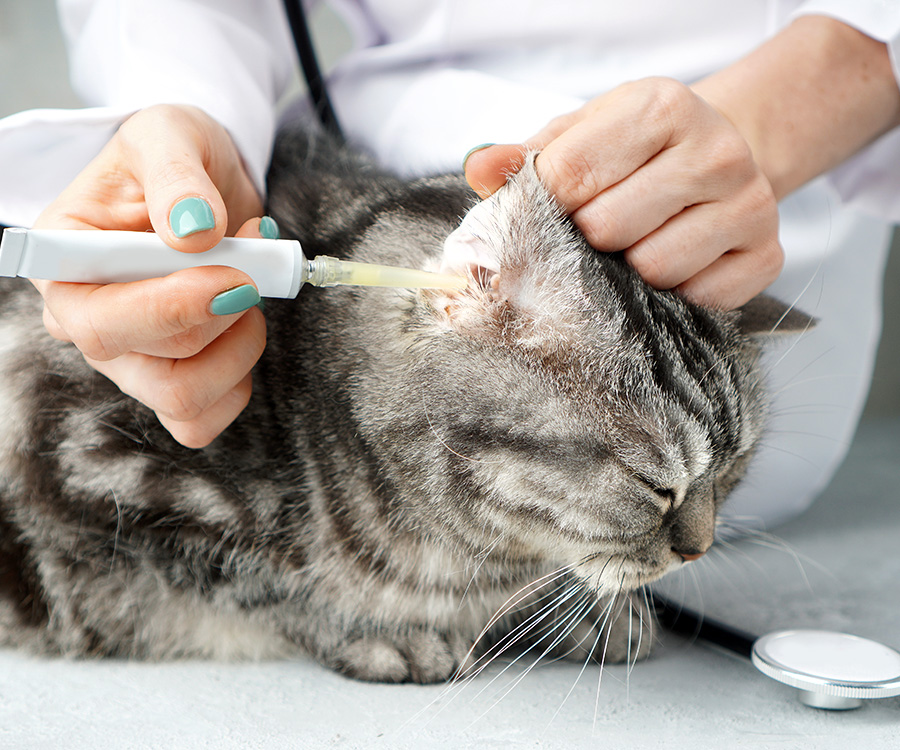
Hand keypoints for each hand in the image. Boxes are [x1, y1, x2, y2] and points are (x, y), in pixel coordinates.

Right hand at [32, 104, 269, 447]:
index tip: (231, 270)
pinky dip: (239, 379)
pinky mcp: (168, 382)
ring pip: (184, 399)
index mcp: (65, 266)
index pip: (97, 321)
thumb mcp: (169, 135)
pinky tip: (243, 327)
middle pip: (155, 367)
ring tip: (250, 287)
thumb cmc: (173, 160)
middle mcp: (88, 324)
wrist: (203, 189)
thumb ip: (177, 177)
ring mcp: (127, 361)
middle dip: (223, 315)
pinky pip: (202, 419)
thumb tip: (194, 232)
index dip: (170, 308)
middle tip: (254, 261)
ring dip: (240, 345)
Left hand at [464, 77, 782, 309]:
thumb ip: (526, 157)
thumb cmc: (636, 151)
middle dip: (588, 238)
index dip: (546, 206)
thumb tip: (479, 171)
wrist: (722, 155)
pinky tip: (676, 261)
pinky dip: (674, 294)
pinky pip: (696, 300)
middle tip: (599, 227)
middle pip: (607, 229)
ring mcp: (750, 205)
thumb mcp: (581, 135)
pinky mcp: (767, 257)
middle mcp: (716, 151)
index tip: (550, 210)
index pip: (570, 176)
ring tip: (639, 242)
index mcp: (661, 107)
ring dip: (629, 271)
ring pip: (652, 270)